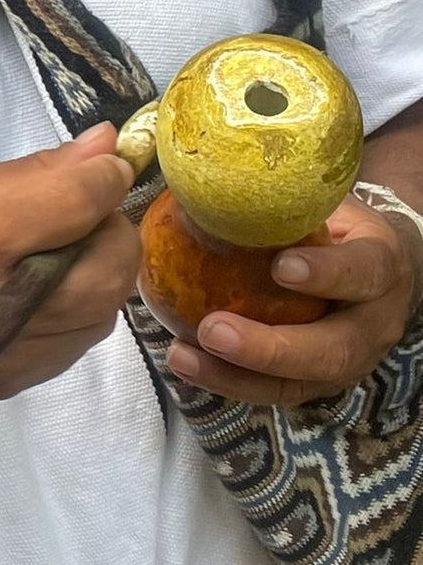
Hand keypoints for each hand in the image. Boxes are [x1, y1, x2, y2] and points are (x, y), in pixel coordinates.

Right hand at [0, 121, 138, 398]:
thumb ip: (35, 171)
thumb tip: (105, 146)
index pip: (79, 203)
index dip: (105, 175)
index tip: (104, 163)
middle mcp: (1, 308)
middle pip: (111, 265)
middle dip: (109, 229)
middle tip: (77, 214)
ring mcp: (14, 354)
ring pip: (107, 306)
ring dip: (96, 270)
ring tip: (51, 254)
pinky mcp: (20, 381)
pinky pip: (82, 338)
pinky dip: (77, 307)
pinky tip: (36, 293)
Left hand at [167, 194, 422, 405]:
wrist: (374, 266)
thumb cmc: (337, 226)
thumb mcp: (326, 203)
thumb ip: (287, 199)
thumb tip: (209, 173)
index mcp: (381, 266)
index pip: (364, 272)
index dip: (327, 273)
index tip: (281, 267)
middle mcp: (373, 323)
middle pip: (332, 350)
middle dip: (270, 348)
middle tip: (214, 330)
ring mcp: (349, 361)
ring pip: (299, 384)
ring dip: (236, 376)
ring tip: (184, 356)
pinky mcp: (317, 382)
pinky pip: (273, 391)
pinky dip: (227, 381)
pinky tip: (185, 361)